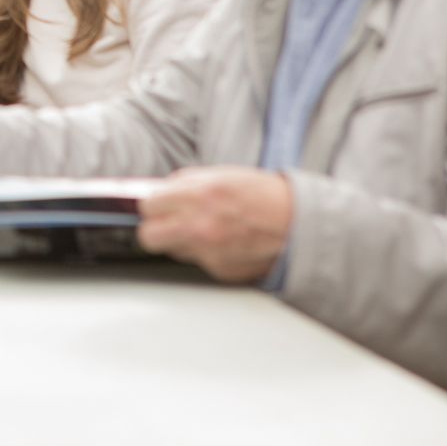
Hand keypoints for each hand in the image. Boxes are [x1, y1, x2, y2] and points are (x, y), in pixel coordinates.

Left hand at [136, 166, 291, 283]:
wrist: (298, 224)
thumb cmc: (263, 195)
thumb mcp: (221, 175)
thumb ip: (186, 184)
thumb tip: (158, 191)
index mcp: (198, 196)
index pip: (148, 206)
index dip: (154, 204)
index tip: (159, 205)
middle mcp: (200, 227)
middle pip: (148, 236)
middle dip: (155, 227)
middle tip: (167, 222)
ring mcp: (208, 253)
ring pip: (172, 250)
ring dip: (181, 240)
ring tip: (204, 229)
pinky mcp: (219, 270)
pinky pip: (198, 261)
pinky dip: (205, 252)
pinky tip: (224, 241)